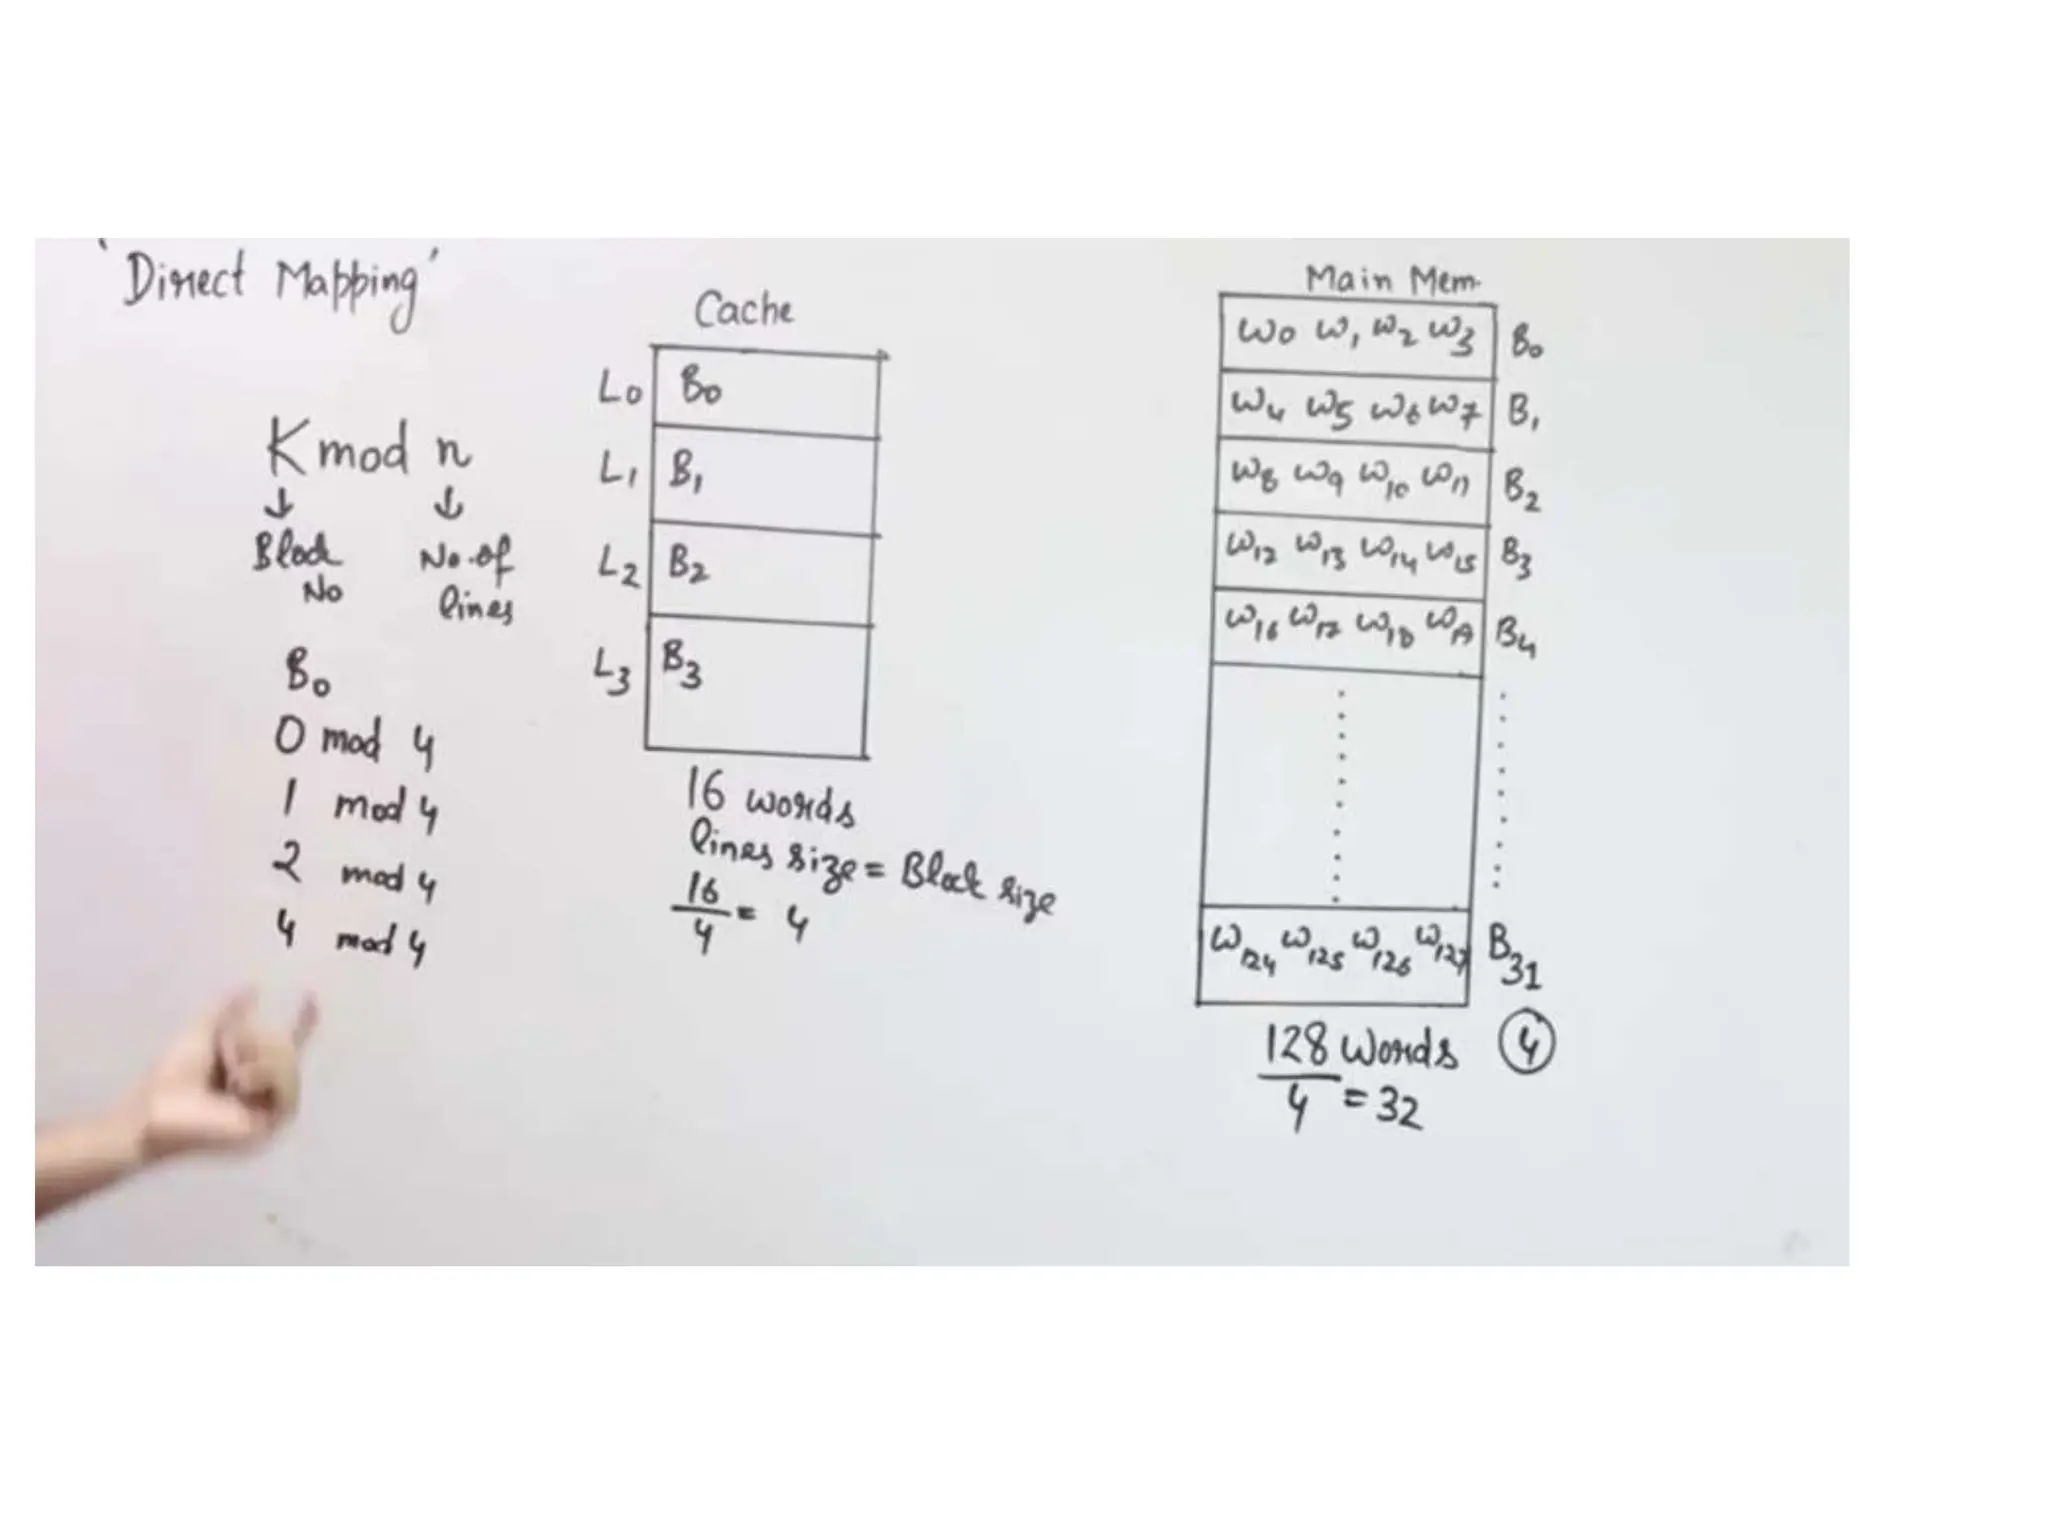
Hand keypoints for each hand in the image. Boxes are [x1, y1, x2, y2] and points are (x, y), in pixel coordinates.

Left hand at [128, 988, 318, 1160]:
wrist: (158, 1109)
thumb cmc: (173, 1076)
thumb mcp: (201, 1033)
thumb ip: (226, 1010)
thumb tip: (252, 986)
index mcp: (253, 1066)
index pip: (288, 1042)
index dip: (303, 1021)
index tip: (311, 994)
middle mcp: (267, 1087)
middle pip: (287, 1046)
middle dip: (254, 1040)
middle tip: (225, 1058)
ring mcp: (271, 1106)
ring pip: (290, 1064)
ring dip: (256, 1060)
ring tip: (230, 1078)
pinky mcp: (272, 1122)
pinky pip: (287, 1087)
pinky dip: (263, 1077)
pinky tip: (240, 1085)